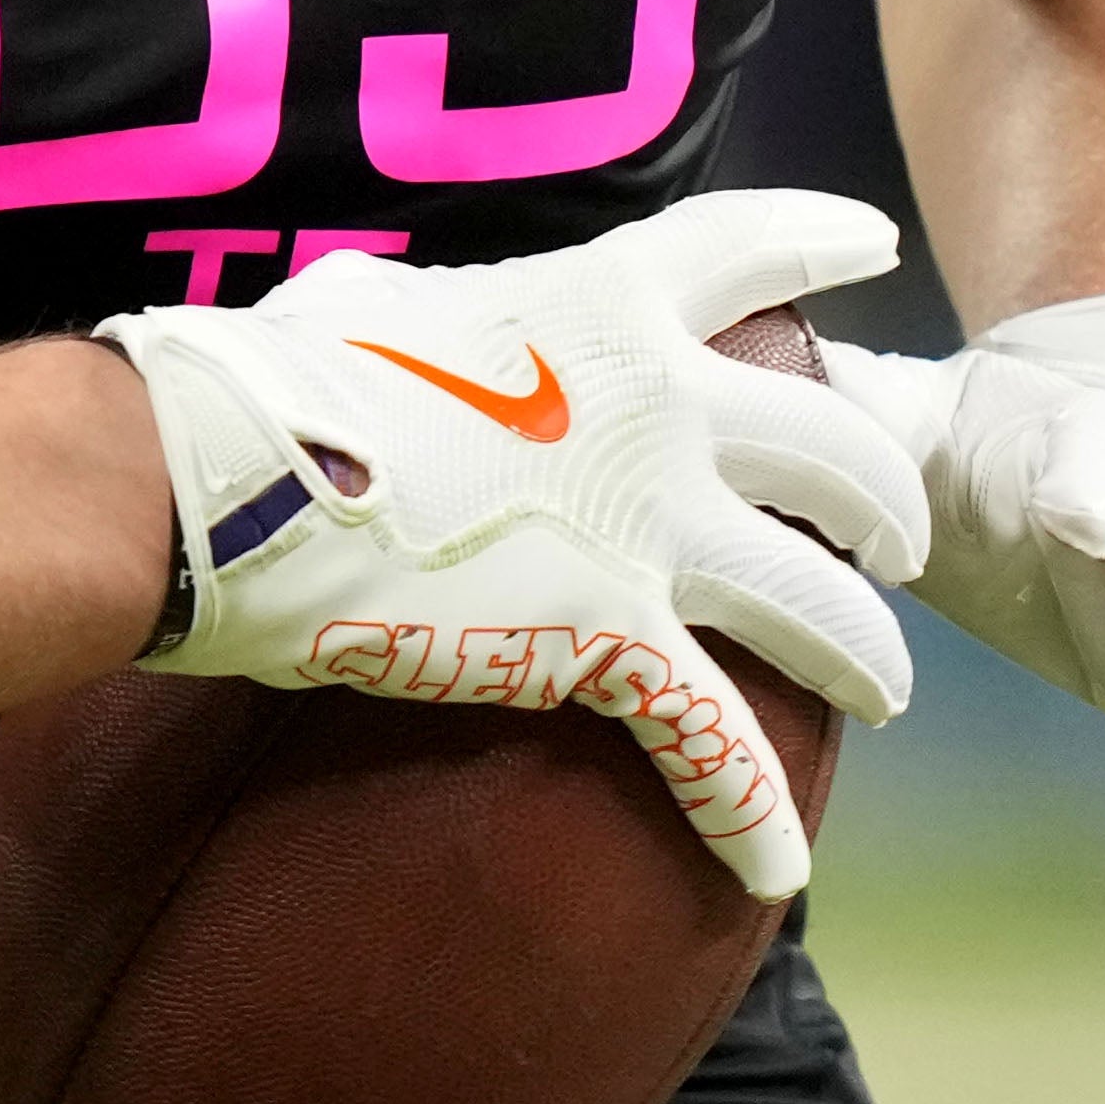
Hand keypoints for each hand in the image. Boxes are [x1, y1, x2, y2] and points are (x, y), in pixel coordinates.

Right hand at [99, 189, 933, 903]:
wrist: (215, 471)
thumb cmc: (263, 376)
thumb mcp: (369, 303)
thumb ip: (432, 313)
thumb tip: (384, 321)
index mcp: (602, 301)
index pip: (751, 247)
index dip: (825, 242)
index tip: (874, 248)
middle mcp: (662, 405)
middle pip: (835, 453)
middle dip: (881, 505)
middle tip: (890, 545)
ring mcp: (649, 525)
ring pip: (820, 603)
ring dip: (865, 655)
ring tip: (884, 692)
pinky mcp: (609, 640)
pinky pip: (716, 743)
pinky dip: (753, 811)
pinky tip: (777, 861)